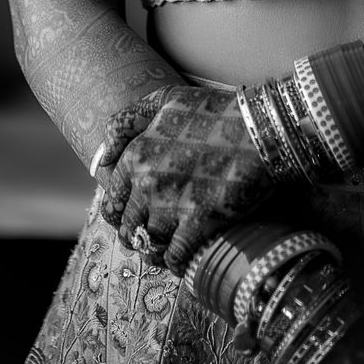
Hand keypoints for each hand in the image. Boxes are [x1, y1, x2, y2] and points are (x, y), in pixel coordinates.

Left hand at [98, 85, 276, 275]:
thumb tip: (103, 156)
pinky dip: (176, 262)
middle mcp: (147, 182)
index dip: (121, 212)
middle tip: (150, 234)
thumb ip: (126, 122)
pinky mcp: (199, 222)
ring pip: (148, 245)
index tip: (134, 215)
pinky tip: (183, 258)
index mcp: (136, 155)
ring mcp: (172, 204)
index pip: (111, 199)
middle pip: (127, 227)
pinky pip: (174, 257)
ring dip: (155, 250)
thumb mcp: (164, 100)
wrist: (260, 127)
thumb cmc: (213, 110)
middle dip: (136, 233)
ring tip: (165, 248)